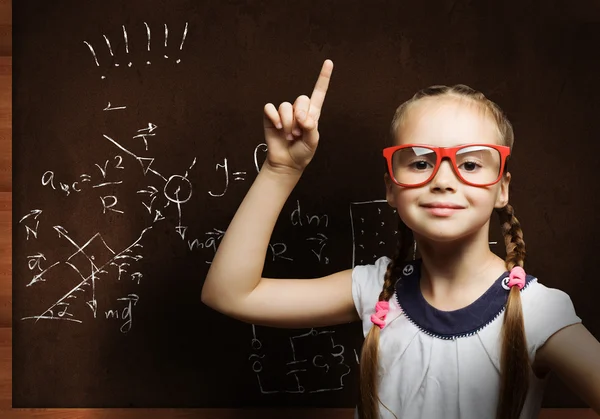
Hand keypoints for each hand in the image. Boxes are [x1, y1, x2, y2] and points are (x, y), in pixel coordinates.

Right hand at [262, 59, 332, 174]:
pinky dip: (274, 118)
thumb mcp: (312, 141)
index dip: (323, 78)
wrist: (287, 162)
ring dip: (287, 123)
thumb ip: (310, 127)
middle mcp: (298, 110)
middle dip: (300, 117)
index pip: (319, 92)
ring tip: (289, 135)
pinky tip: (277, 128)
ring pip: (285, 106)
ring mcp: (284, 113)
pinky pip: (270, 108)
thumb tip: (301, 116)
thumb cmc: (302, 152)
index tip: (329, 62)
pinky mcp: (271, 116)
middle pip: (301, 99)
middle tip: (298, 133)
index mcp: (312, 114)